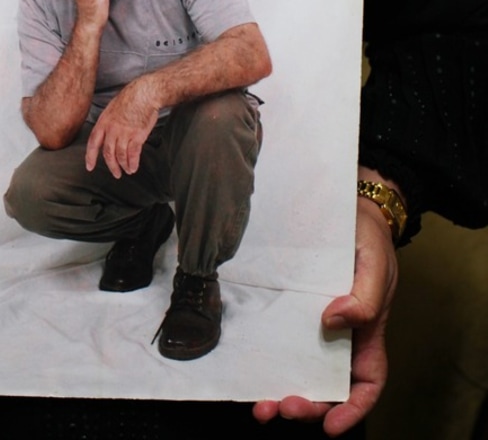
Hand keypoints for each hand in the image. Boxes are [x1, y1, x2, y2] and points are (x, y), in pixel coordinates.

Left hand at [85, 78, 158, 177]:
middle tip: (116, 174)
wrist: (144, 93)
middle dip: (111, 166)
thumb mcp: (112, 108)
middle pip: (108, 153)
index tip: (89, 167)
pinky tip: (134, 168)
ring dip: (123, 166)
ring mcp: (124, 133)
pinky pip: (133, 154)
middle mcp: (111, 129)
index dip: (90, 157)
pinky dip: (133, 163)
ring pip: (120, 156)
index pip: (93, 143)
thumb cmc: (130, 98)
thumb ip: (108, 123)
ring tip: (127, 170)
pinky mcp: (137, 136)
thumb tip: (107, 134)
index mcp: (103, 122)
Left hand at [253, 193, 397, 435]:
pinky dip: (269, 361)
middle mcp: (342, 336)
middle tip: (284, 407)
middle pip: (330, 386)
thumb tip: (334, 321)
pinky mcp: (295, 308)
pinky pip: (283, 341)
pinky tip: (252, 368)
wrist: (350, 209)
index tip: (332, 426)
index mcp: (367, 333)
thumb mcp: (375, 264)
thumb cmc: (369, 240)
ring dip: (283, 392)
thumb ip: (365, 297)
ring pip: (302, 370)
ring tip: (262, 405)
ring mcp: (316, 324)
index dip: (353, 410)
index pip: (367, 383)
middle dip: (310, 406)